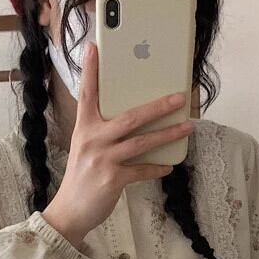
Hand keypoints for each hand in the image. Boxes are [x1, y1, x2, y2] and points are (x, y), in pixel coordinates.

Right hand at [42, 40, 193, 248]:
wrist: (70, 211)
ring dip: (168, 134)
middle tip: (179, 96)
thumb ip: (102, 131)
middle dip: (158, 106)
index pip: (87, 93)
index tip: (94, 47)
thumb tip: (132, 117)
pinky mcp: (113, 178)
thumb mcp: (85, 147)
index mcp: (84, 128)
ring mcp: (103, 159)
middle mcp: (92, 139)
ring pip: (142, 141)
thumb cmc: (81, 177)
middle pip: (130, 116)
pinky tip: (168, 165)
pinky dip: (157, 167)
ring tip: (188, 127)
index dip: (90, 70)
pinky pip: (142, 169)